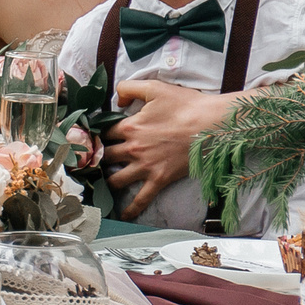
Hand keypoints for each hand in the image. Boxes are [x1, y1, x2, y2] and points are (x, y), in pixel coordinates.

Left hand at [104, 81, 235, 219]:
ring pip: (116, 179)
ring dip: (106, 182)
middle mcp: (133, 149)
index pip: (104, 133)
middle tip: (90, 164)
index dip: (98, 135)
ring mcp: (146, 166)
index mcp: (129, 127)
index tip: (93, 139)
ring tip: (99, 185)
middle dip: (97, 159)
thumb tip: (116, 100)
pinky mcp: (160, 179)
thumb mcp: (154, 88)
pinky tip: (122, 216)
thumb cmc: (186, 105)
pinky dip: (131, 209)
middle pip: (105, 157)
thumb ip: (129, 88)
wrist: (213, 124)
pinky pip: (142, 198)